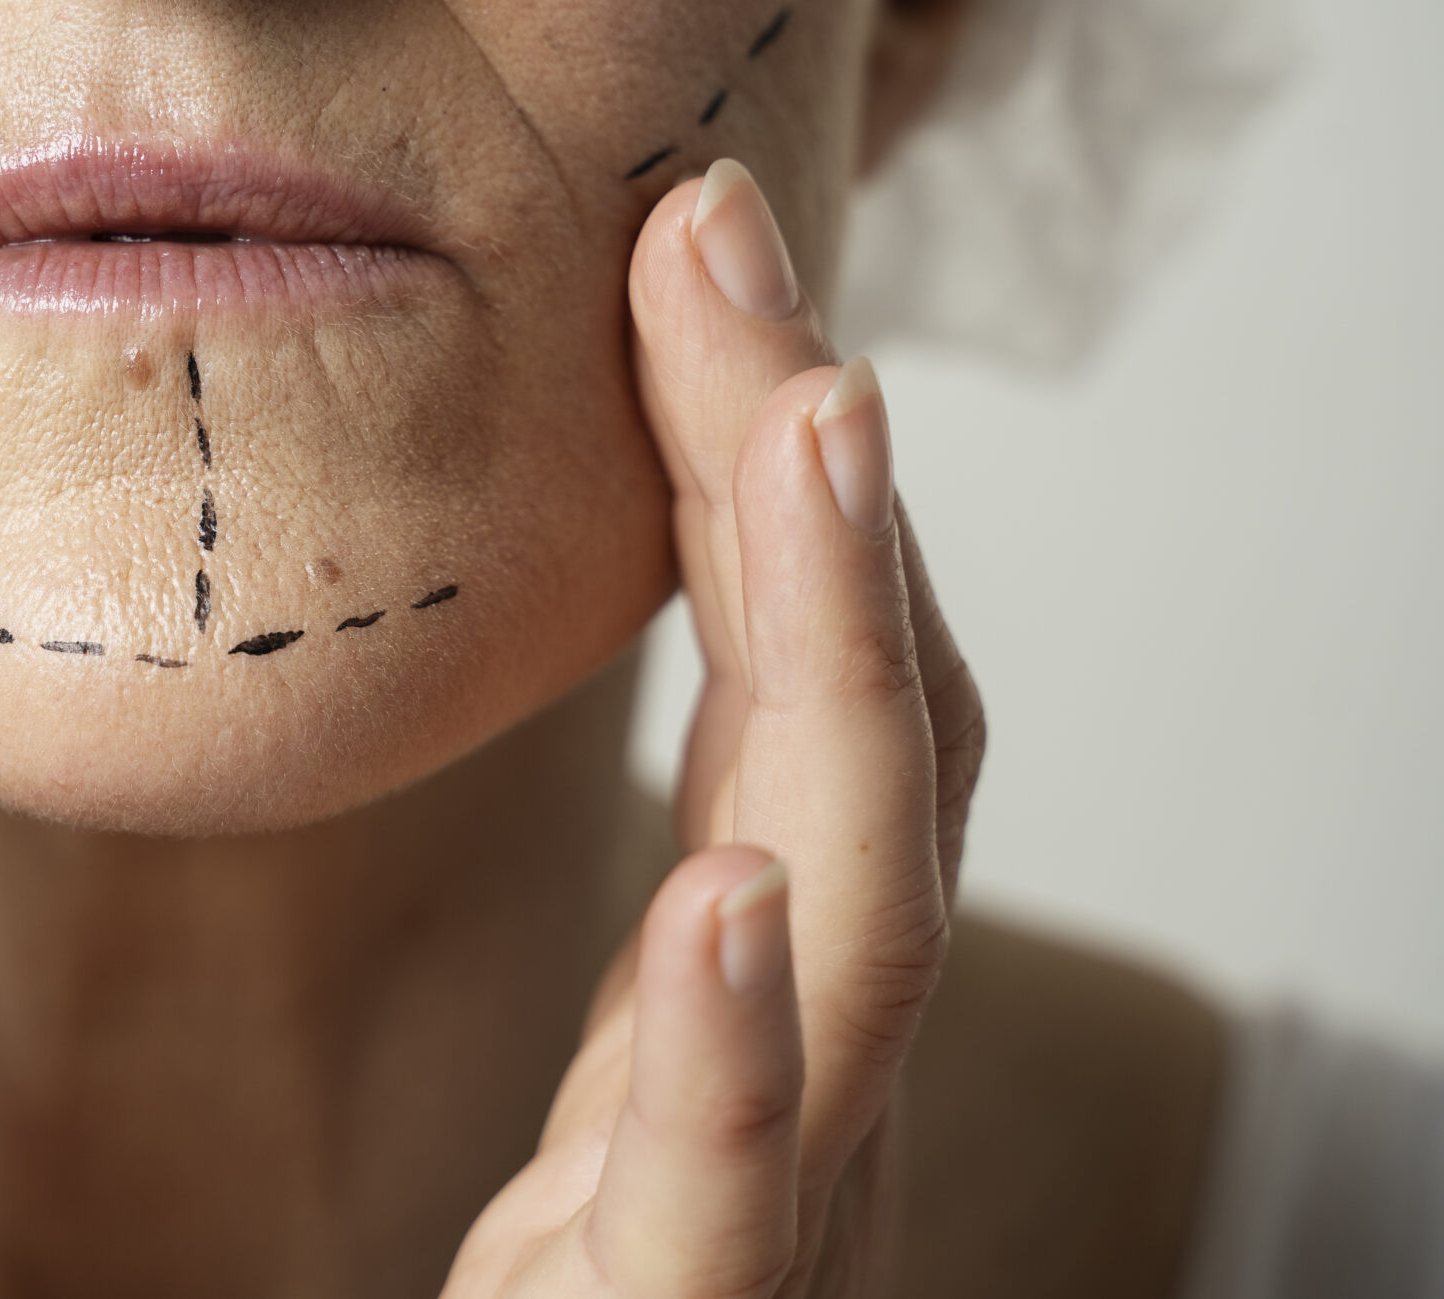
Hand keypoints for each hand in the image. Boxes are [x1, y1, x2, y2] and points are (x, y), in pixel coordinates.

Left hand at [445, 160, 985, 1296]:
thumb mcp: (631, 1063)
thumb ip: (672, 907)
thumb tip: (585, 686)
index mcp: (785, 976)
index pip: (808, 687)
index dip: (766, 463)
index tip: (688, 242)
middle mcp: (825, 1062)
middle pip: (858, 745)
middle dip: (813, 480)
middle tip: (725, 243)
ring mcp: (779, 1202)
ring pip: (856, 923)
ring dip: (844, 660)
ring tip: (807, 430)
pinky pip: (721, 1191)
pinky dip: (736, 1041)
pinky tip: (721, 899)